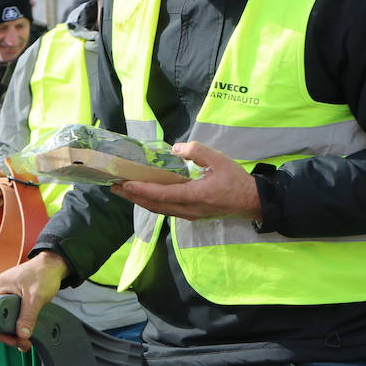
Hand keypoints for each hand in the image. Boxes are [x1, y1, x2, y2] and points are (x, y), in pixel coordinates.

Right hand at [0, 250, 67, 351]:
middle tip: (24, 344)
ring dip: (15, 330)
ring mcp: (3, 294)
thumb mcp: (36, 297)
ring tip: (26, 341)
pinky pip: (11, 314)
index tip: (15, 341)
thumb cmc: (43, 273)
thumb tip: (22, 335)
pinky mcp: (12, 297)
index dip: (2, 332)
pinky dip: (18, 323)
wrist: (53, 264)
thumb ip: (28, 316)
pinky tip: (25, 331)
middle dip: (10, 334)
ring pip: (5, 319)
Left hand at [111, 141, 261, 221]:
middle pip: (155, 206)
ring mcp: (189, 215)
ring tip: (125, 191)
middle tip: (115, 187)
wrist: (251, 201)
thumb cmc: (235, 180)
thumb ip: (196, 151)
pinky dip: (152, 203)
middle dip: (134, 196)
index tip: (125, 184)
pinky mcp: (191, 215)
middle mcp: (188, 209)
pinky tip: (145, 195)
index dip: (142, 190)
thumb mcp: (218, 159)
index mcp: (194, 196)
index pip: (162, 195)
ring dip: (140, 201)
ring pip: (159, 210)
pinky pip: (166, 211)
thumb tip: (175, 149)